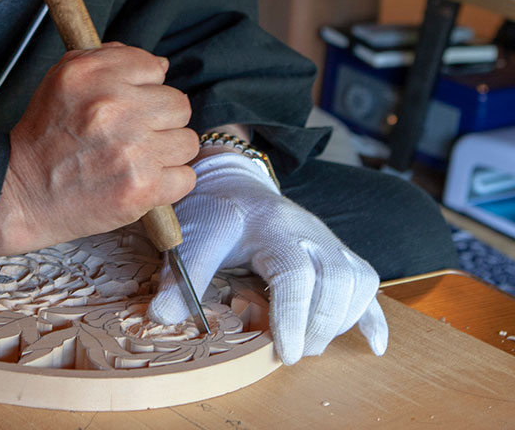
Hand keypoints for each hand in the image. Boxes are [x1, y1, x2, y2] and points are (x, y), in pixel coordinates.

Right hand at [0, 43, 197, 255]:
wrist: (22, 192)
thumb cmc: (45, 135)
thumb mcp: (62, 78)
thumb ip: (110, 58)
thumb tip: (161, 65)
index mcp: (93, 75)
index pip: (154, 67)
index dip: (145, 87)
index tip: (130, 103)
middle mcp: (114, 106)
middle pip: (178, 104)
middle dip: (161, 119)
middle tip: (135, 133)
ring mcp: (132, 149)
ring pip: (187, 141)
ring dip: (167, 151)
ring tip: (138, 158)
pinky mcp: (142, 187)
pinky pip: (186, 177)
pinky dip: (169, 182)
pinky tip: (143, 180)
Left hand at [147, 152, 387, 364]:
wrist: (232, 180)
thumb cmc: (213, 210)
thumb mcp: (193, 237)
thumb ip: (182, 276)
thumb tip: (162, 318)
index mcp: (273, 226)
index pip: (295, 273)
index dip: (293, 316)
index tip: (286, 353)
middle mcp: (308, 231)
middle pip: (336, 279)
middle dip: (320, 324)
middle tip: (293, 353)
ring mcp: (327, 240)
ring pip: (357, 279)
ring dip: (342, 319)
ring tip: (312, 344)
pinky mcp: (336, 252)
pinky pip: (367, 281)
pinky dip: (372, 315)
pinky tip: (372, 345)